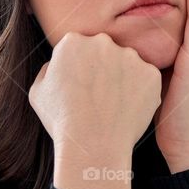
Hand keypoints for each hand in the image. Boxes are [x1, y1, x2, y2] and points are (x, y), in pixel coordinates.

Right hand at [29, 31, 162, 157]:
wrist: (92, 146)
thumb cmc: (62, 122)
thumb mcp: (38, 92)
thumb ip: (48, 70)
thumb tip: (56, 64)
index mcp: (72, 42)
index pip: (79, 46)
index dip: (79, 67)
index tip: (80, 86)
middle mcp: (102, 42)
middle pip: (104, 50)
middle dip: (103, 67)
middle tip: (99, 96)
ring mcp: (130, 56)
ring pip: (127, 63)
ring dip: (123, 78)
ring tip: (113, 106)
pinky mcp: (150, 73)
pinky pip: (146, 79)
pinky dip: (140, 91)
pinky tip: (128, 109)